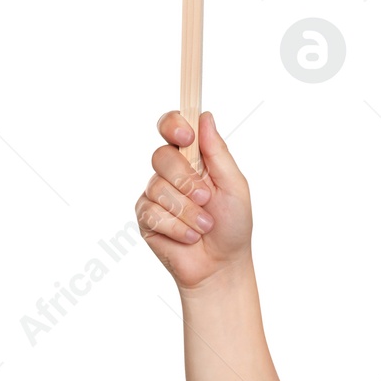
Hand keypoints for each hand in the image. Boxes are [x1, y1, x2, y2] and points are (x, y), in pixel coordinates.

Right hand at [136, 111, 254, 291]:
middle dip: (186, 179)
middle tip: (207, 198)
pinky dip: (176, 227)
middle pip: (161, 155)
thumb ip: (218, 152)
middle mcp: (171, 171)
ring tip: (204, 226)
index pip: (172, 126)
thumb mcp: (234, 185)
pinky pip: (152, 212)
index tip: (186, 135)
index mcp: (194, 157)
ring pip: (157, 187)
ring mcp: (156, 194)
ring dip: (187, 210)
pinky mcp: (146, 218)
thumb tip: (205, 116)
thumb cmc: (233, 223)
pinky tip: (190, 237)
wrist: (221, 264)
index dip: (173, 124)